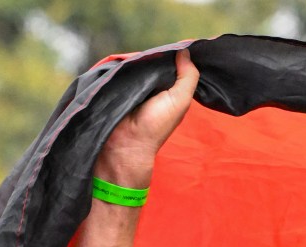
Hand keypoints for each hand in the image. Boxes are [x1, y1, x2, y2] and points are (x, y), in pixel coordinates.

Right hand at [95, 49, 199, 187]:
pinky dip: (125, 64)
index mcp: (170, 91)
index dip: (175, 56)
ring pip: (139, 64)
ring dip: (139, 59)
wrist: (125, 142)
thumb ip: (188, 77)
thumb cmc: (156, 125)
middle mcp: (154, 88)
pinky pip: (122, 68)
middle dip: (156, 56)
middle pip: (156, 63)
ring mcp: (135, 86)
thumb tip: (185, 52)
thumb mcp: (180, 100)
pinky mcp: (118, 84)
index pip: (174, 66)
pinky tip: (127, 60)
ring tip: (141, 56)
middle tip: (155, 48)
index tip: (176, 45)